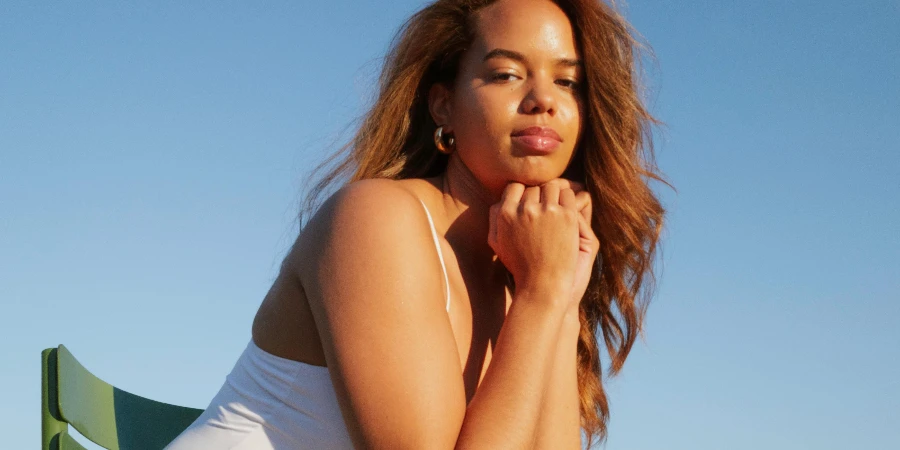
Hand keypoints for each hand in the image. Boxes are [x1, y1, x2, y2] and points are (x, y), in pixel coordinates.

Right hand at [488, 179, 598, 304]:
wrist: (542, 284)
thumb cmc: (519, 266)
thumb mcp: (497, 243)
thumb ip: (495, 219)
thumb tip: (500, 200)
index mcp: (505, 213)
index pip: (515, 186)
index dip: (523, 192)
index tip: (530, 203)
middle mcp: (525, 209)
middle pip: (534, 186)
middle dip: (539, 195)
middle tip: (545, 208)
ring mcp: (547, 211)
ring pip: (552, 186)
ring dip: (554, 195)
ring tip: (556, 209)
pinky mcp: (567, 216)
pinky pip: (568, 194)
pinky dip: (568, 200)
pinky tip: (567, 212)